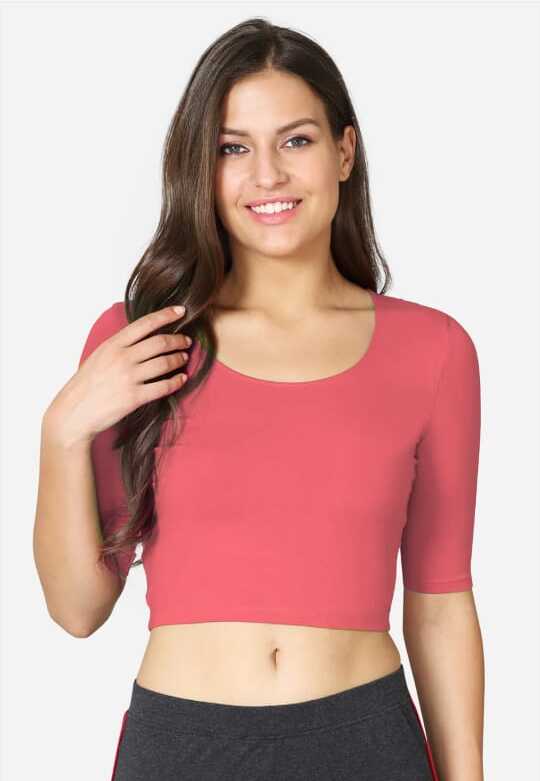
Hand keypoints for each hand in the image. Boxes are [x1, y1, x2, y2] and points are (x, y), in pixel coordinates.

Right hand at [45, 306, 190, 446]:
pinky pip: (163, 386)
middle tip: (186, 341)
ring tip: (184, 358)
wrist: (73, 413)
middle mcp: (122, 358)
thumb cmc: (85, 385)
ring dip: (179, 359)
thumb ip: (119, 347)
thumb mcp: (98, 356)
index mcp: (112, 345)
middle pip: (160, 343)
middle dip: (178, 340)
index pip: (145, 324)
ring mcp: (129, 377)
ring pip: (164, 363)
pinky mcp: (134, 397)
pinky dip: (176, 381)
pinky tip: (182, 378)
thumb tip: (142, 339)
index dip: (165, 315)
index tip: (181, 311)